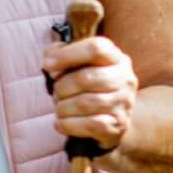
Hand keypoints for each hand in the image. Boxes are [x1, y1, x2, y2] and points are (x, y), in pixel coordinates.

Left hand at [44, 34, 137, 153]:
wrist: (111, 118)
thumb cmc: (87, 85)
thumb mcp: (76, 64)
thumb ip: (59, 53)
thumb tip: (49, 59)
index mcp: (115, 57)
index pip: (96, 48)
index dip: (68, 55)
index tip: (47, 65)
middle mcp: (125, 78)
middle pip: (86, 78)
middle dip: (62, 87)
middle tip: (56, 93)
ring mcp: (124, 102)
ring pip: (85, 103)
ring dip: (62, 107)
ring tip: (59, 107)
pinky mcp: (119, 124)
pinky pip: (89, 124)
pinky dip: (68, 124)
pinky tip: (60, 122)